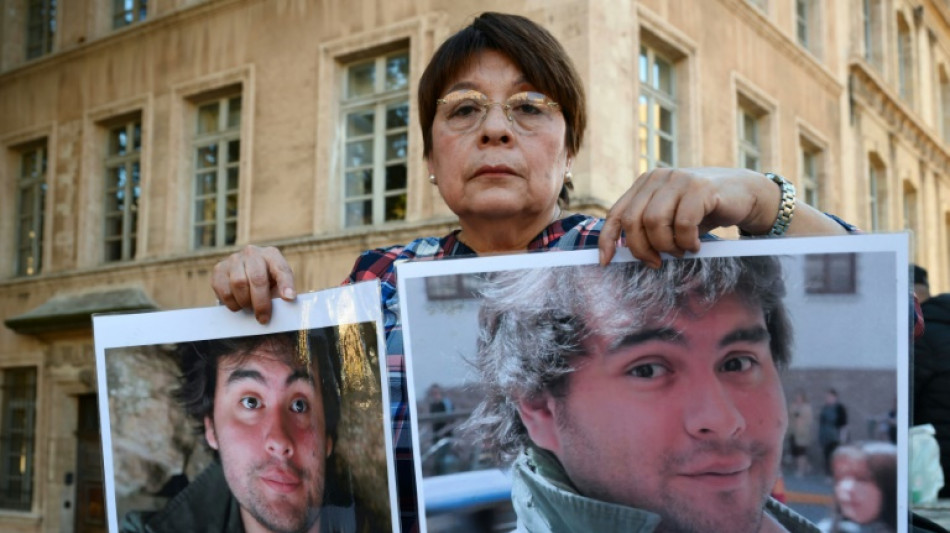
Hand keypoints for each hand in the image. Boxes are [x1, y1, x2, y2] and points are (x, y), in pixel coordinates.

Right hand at [211, 245, 295, 323]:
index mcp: (272, 255)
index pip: (281, 269)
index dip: (286, 284)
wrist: (243, 274)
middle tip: (263, 318)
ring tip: (250, 308)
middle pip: (257, 278)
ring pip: (238, 283)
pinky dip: (232, 303)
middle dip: (261, 303)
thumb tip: (287, 302)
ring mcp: (234, 259)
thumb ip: (282, 292)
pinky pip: (224, 290)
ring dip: (245, 302)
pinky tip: (238, 304)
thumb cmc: (266, 281)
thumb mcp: (277, 283)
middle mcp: (252, 253)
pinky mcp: (219, 269)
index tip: (289, 299)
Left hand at [598, 167, 845, 266]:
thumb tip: (621, 255)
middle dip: (642, 249)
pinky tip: (695, 244)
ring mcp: (679, 179)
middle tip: (658, 262)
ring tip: (681, 250)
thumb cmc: (703, 210)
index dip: (608, 239)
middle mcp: (657, 177)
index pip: (616, 213)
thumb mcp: (671, 217)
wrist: (745, 194)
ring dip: (667, 245)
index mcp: (645, 184)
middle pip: (633, 220)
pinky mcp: (701, 187)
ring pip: (654, 222)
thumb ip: (648, 227)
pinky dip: (687, 240)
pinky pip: (683, 222)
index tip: (606, 262)